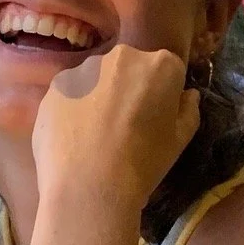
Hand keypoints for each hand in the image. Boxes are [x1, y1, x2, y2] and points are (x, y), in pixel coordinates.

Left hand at [31, 44, 199, 215]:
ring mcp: (83, 69)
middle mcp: (121, 56)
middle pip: (130, 68)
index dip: (163, 94)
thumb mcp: (179, 141)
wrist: (88, 187)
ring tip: (96, 135)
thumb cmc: (142, 164)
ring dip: (100, 97)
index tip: (156, 116)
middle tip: (126, 125)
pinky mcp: (55, 86)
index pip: (168, 69)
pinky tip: (75, 137)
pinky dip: (74, 109)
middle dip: (130, 88)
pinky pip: (71, 93)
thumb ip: (188, 110)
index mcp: (160, 65)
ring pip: (98, 78)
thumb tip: (187, 96)